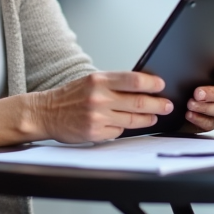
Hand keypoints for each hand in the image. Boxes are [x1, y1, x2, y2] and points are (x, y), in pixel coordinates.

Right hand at [34, 71, 172, 143]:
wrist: (46, 112)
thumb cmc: (70, 96)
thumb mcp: (90, 81)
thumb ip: (113, 83)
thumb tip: (141, 88)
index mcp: (98, 80)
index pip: (133, 80)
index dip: (151, 84)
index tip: (161, 86)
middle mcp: (99, 97)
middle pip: (138, 102)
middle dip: (157, 104)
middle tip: (167, 105)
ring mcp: (97, 117)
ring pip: (132, 120)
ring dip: (147, 119)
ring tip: (154, 116)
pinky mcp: (95, 133)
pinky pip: (118, 132)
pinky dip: (124, 129)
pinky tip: (125, 125)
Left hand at [184, 63, 213, 131]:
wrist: (176, 106)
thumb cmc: (185, 86)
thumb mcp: (189, 74)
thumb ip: (194, 69)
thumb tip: (186, 66)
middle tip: (198, 93)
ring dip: (206, 107)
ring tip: (191, 105)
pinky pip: (212, 122)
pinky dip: (200, 119)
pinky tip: (190, 115)